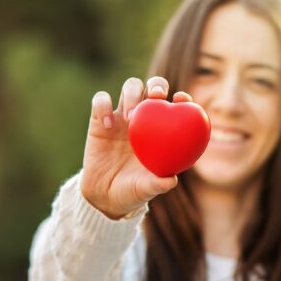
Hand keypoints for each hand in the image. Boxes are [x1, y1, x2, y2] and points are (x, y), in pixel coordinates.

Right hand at [80, 76, 192, 218]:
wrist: (105, 196)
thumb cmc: (133, 190)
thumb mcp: (146, 189)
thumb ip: (158, 184)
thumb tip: (172, 180)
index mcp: (162, 130)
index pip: (175, 106)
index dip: (182, 98)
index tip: (182, 100)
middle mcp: (144, 118)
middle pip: (153, 87)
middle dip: (157, 85)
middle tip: (156, 96)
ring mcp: (121, 116)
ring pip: (130, 87)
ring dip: (132, 94)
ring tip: (130, 116)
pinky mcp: (99, 119)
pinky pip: (100, 101)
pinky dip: (103, 106)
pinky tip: (107, 125)